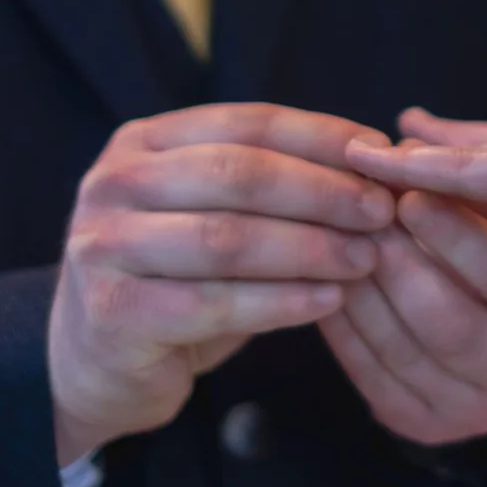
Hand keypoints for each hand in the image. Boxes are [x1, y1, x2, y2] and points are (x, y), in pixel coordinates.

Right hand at [50, 105, 395, 465]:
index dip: (322, 136)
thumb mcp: (221, 215)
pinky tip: (328, 300)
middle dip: (322, 191)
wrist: (102, 363)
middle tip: (381, 212)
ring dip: (309, 247)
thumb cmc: (181, 280)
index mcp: (145, 141)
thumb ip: (277, 186)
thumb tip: (378, 161)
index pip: (249, 123)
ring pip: (227, 238)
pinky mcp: (112, 311)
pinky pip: (213, 303)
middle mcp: (115, 183)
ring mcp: (104, 246)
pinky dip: (280, 301)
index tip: (383, 156)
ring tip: (365, 258)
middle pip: (239, 174)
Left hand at [318, 187, 486, 444]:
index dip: (452, 231)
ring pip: (401, 350)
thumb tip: (406, 136)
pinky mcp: (425, 427)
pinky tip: (326, 282)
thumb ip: (467, 183)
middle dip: (395, 263)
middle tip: (358, 217)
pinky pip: (370, 375)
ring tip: (333, 240)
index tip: (407, 192)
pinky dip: (342, 326)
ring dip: (359, 290)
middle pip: (448, 322)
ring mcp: (476, 412)